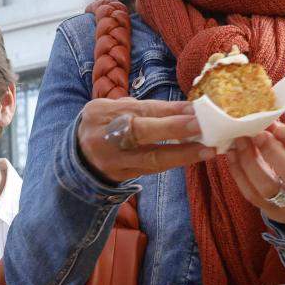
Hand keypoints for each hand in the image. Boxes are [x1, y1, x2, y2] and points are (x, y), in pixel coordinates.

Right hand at [74, 98, 216, 184]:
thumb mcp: (113, 109)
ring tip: (206, 149)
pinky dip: (173, 162)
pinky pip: (151, 169)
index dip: (168, 110)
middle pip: (141, 132)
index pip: (141, 110)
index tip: (195, 108)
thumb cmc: (104, 125)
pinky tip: (192, 157)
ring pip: (150, 158)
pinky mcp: (120, 176)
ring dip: (182, 154)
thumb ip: (143, 108)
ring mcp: (112, 160)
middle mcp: (104, 136)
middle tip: (202, 126)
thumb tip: (184, 108)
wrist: (77, 157)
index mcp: (102, 112)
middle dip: (174, 129)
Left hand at [224, 124, 284, 231]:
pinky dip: (239, 173)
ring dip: (251, 162)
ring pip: (269, 188)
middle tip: (256, 135)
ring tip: (240, 142)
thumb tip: (268, 122)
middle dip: (274, 152)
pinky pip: (252, 194)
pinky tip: (232, 155)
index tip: (276, 126)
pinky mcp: (271, 211)